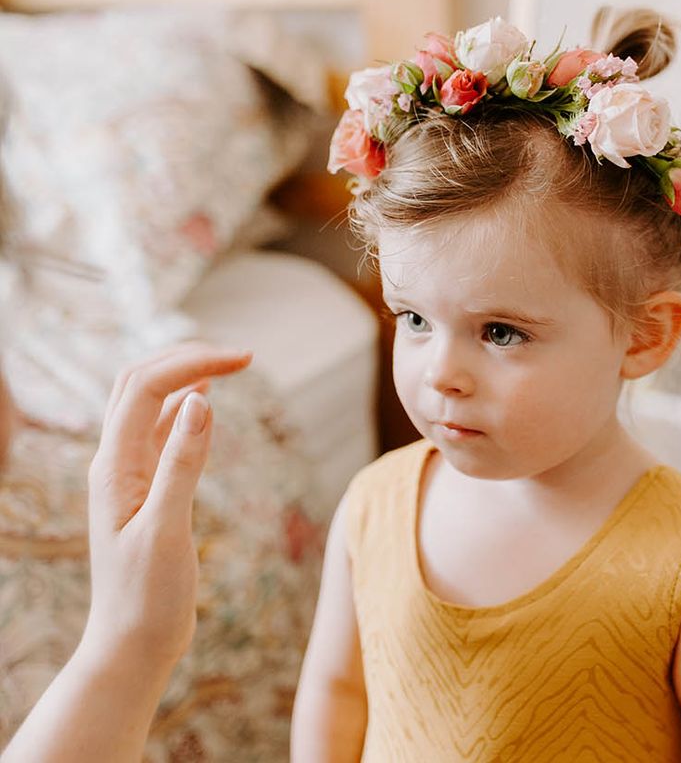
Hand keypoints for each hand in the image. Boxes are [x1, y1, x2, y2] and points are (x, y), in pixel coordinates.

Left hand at [80, 343, 252, 673]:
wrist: (133, 645)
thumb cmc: (147, 597)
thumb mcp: (167, 529)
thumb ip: (182, 463)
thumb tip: (200, 400)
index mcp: (113, 466)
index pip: (147, 388)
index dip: (193, 363)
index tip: (245, 360)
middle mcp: (114, 461)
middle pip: (138, 381)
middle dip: (186, 357)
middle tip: (241, 356)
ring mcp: (128, 473)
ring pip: (147, 401)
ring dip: (183, 374)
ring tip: (227, 364)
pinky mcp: (146, 487)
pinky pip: (160, 429)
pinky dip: (184, 404)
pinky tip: (207, 400)